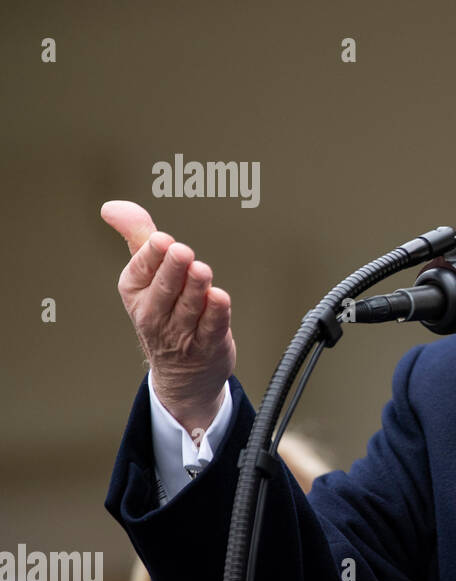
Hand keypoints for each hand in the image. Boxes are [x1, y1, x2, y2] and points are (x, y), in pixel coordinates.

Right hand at [101, 201, 234, 432]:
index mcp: (135, 292)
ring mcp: (181, 333)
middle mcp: (154, 314)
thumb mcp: (146, 275)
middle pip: (164, 289)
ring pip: (189, 308)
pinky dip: (216, 314)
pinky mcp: (208, 345)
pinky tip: (220, 298)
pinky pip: (211, 328)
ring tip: (201, 270)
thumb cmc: (164, 313)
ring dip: (196, 288)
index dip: (153, 255)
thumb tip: (112, 207)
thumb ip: (138, 237)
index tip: (161, 240)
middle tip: (181, 251)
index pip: (141, 270)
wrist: (181, 373)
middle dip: (172, 270)